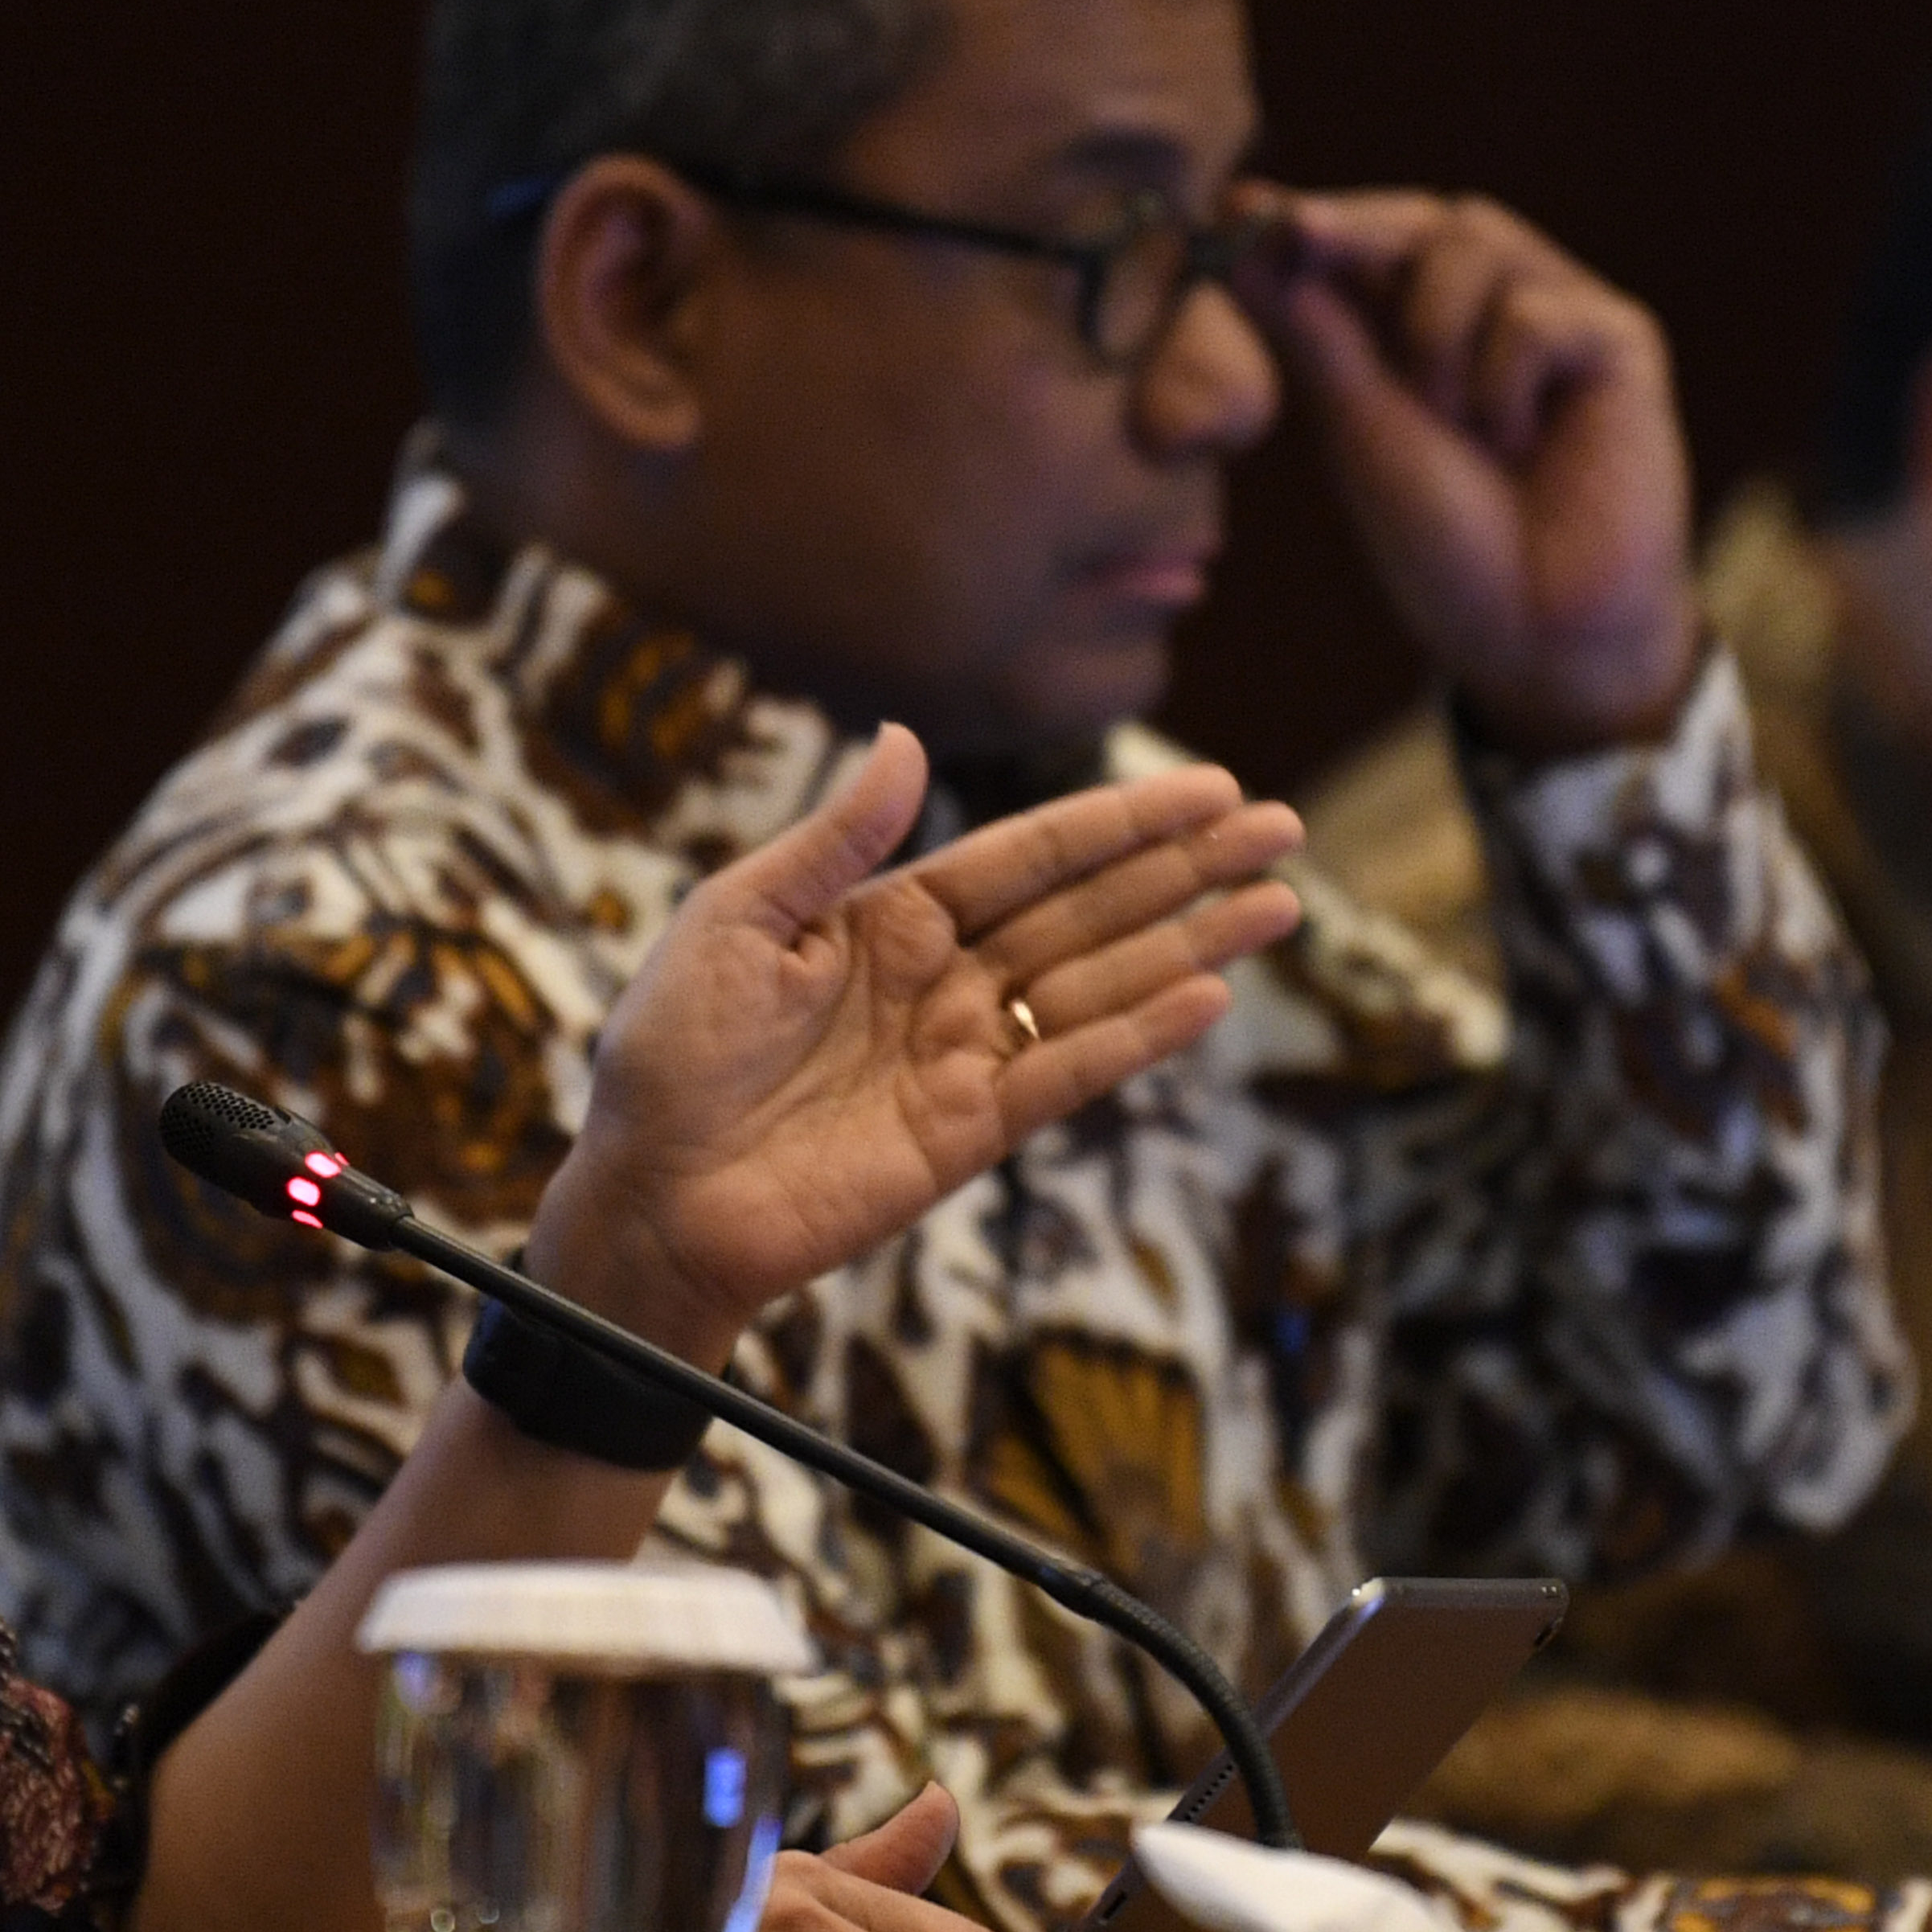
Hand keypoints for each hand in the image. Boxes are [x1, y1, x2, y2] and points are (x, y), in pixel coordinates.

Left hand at [532, 738, 1299, 1359]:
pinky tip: (1205, 998)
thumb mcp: (735, 920)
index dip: (1119, 822)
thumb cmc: (669, 1054)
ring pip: (1099, 984)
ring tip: (1276, 904)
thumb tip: (903, 738)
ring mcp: (963, 1056)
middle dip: (1186, 868)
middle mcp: (943, 980)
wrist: (651, 1194)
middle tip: (1281, 827)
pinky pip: (1067, 1072)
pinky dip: (1135, 1037)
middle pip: (1088, 909)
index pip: (1029, 855)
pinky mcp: (968, 1132)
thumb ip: (833, 841)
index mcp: (889, 918)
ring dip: (1190, 944)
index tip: (1208, 788)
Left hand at [1243, 187, 1700, 756]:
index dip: (1308, 220)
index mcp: (1419, 330)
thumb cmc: (1445, 543)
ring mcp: (1560, 317)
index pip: (1368, 239)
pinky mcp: (1620, 342)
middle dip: (1355, 231)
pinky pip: (1535, 314)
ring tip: (1454, 424)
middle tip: (1300, 233)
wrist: (1535, 636)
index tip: (1239, 208)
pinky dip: (1504, 382)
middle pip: (1423, 216)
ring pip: (1473, 242)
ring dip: (1433, 333)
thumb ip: (1313, 328)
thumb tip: (1239, 229)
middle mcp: (1492, 309)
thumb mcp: (1358, 427)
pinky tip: (1519, 446)